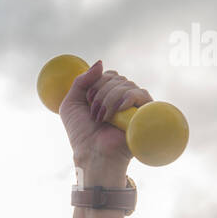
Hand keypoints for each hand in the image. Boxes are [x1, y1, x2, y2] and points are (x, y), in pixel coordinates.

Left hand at [59, 60, 151, 181]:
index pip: (108, 74)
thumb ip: (81, 80)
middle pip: (117, 77)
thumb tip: (101, 63)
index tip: (88, 100)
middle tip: (94, 113)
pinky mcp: (145, 114)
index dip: (97, 82)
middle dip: (101, 92)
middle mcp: (122, 100)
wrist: (93, 154)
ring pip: (126, 84)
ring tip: (102, 118)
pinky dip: (127, 98)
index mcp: (108, 96)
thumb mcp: (71, 103)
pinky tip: (118, 110)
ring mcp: (134, 107)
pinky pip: (141, 93)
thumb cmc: (81, 134)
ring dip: (109, 99)